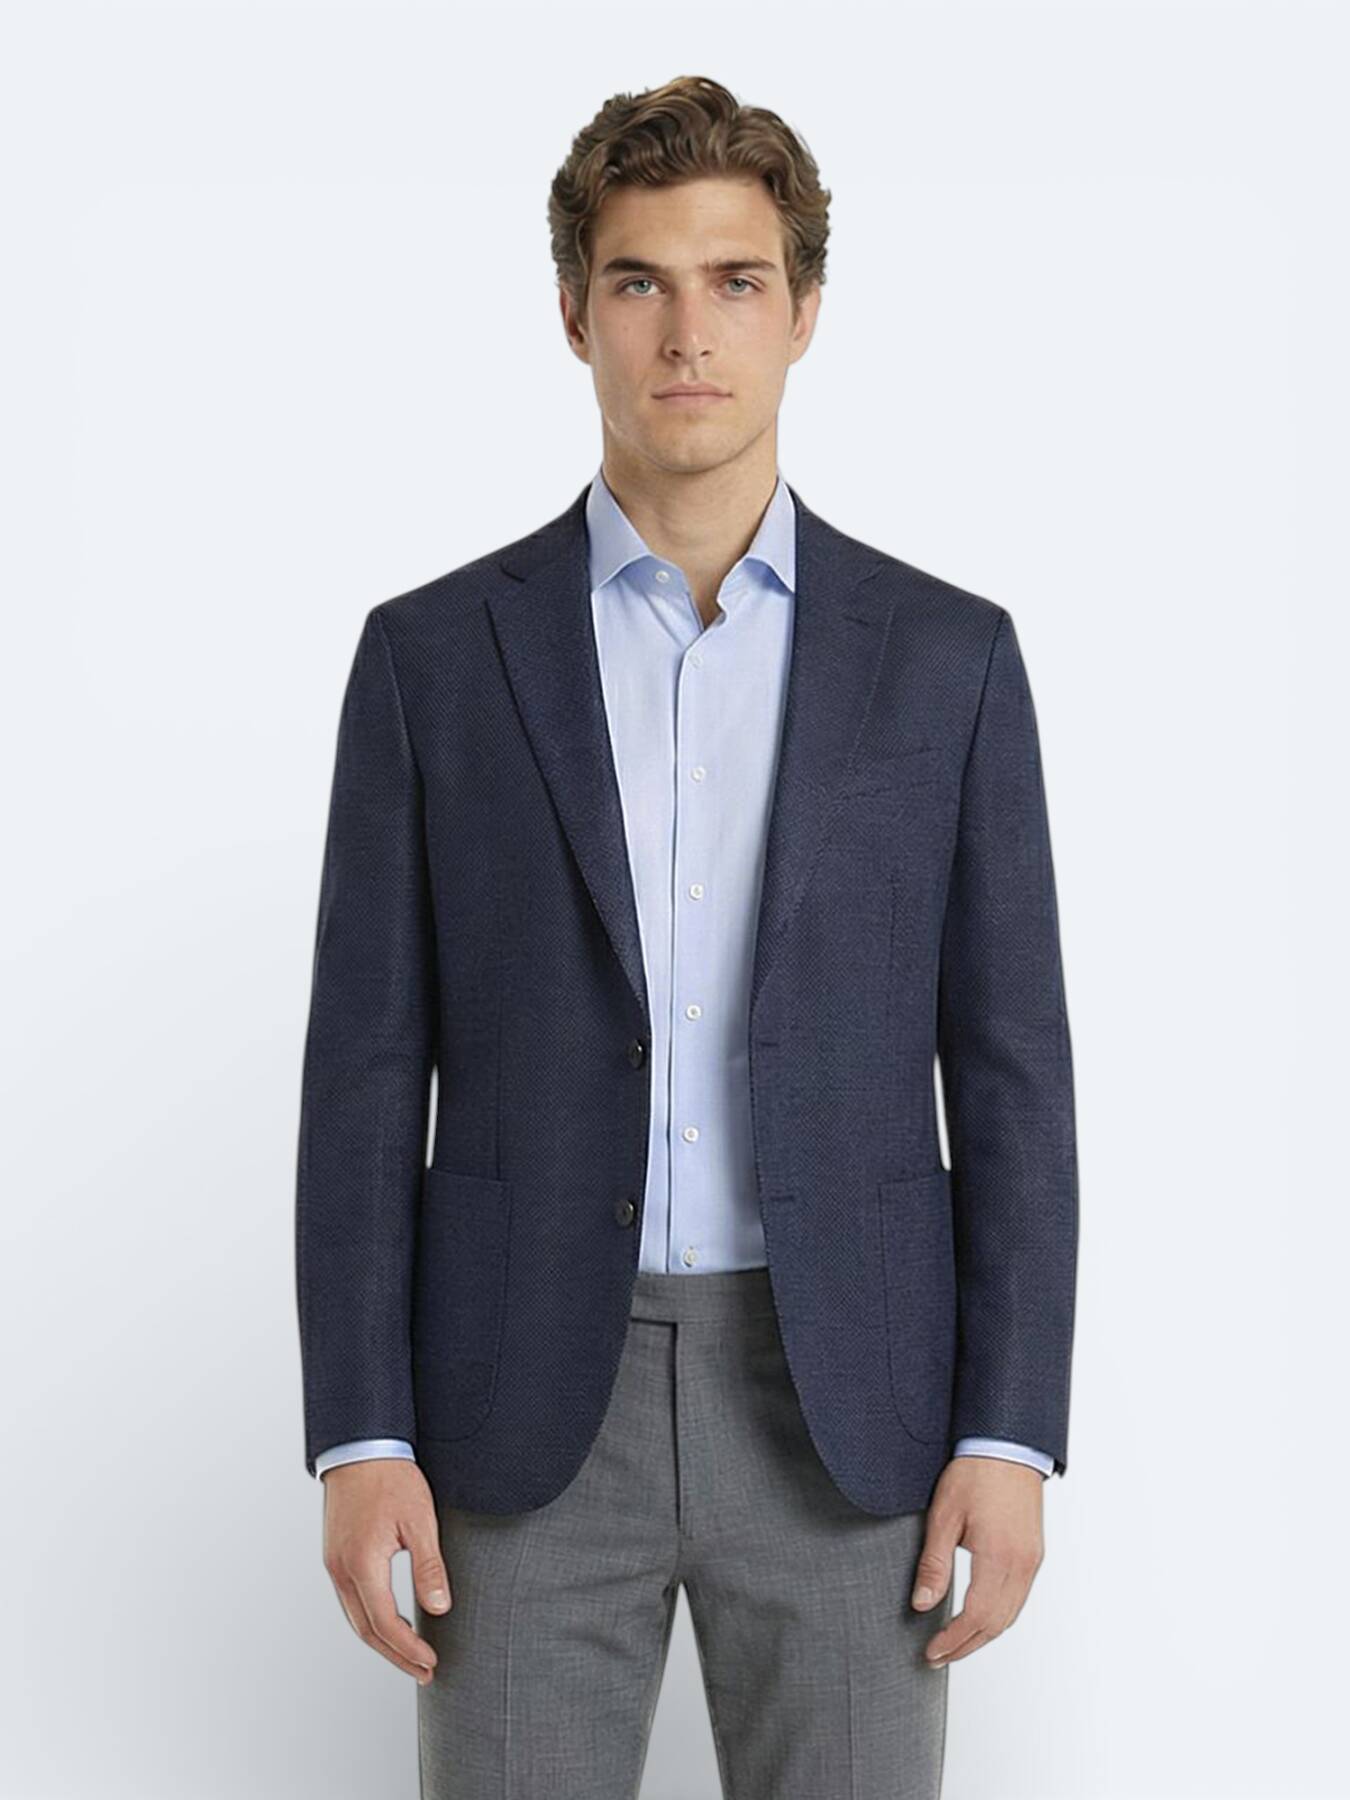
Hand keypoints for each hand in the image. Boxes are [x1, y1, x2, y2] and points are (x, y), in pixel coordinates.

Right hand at [321, 1457, 451, 1684]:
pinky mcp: (335, 1555)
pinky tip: (390, 1622)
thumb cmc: (390, 1477)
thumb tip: (440, 1607)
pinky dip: (371, 1619)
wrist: (360, 1446)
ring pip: (356, 1618)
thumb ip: (429, 1567)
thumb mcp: (420, 1520)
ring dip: (382, 1641)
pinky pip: (351, 1600)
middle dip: (396, 1655)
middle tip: (423, 1671)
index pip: (385, 1623)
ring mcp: (334, 1563)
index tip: (430, 1662)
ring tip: (410, 1655)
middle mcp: (341, 1569)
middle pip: (366, 1630)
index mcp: (362, 1564)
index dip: (408, 1648)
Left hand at [910, 1455, 1044, 1666]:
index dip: (953, 1640)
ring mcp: (1032, 1561)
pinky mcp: (1034, 1554)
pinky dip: (998, 1616)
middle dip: (966, 1645)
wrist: (1007, 1445)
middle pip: (996, 1624)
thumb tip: (922, 1604)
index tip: (932, 1651)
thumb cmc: (975, 1473)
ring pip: (1010, 1615)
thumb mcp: (943, 1517)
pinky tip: (980, 1617)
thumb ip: (934, 1564)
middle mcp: (1021, 1565)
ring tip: (956, 1643)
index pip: (976, 1618)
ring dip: (983, 1635)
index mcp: (998, 1558)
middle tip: (939, 1656)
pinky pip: (1019, 1598)